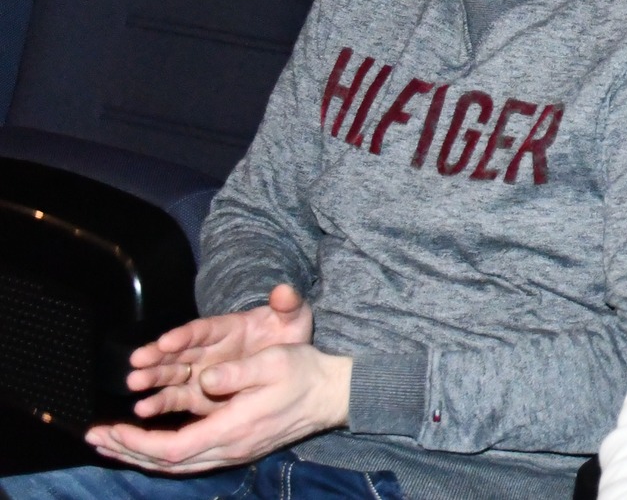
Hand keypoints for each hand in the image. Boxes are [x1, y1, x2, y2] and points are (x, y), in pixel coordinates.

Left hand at [85, 343, 350, 473]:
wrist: (331, 394)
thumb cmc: (304, 373)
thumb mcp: (274, 361)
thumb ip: (239, 371)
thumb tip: (206, 377)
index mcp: (234, 428)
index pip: (174, 448)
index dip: (138, 443)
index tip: (112, 429)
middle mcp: (229, 448)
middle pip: (167, 463)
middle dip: (128, 450)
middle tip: (96, 437)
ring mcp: (233, 452)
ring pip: (176, 465)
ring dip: (140, 455)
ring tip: (112, 443)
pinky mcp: (235, 447)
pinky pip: (188, 459)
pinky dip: (161, 454)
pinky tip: (148, 444)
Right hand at [121, 284, 314, 418]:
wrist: (294, 365)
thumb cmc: (287, 336)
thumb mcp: (294, 319)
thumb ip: (289, 306)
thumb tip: (284, 291)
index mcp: (227, 328)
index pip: (202, 330)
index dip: (185, 335)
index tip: (167, 342)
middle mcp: (207, 349)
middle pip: (178, 352)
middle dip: (157, 356)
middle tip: (137, 362)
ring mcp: (200, 372)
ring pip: (171, 374)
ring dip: (152, 378)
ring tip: (135, 383)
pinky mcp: (198, 394)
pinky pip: (176, 398)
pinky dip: (160, 402)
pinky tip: (144, 408)